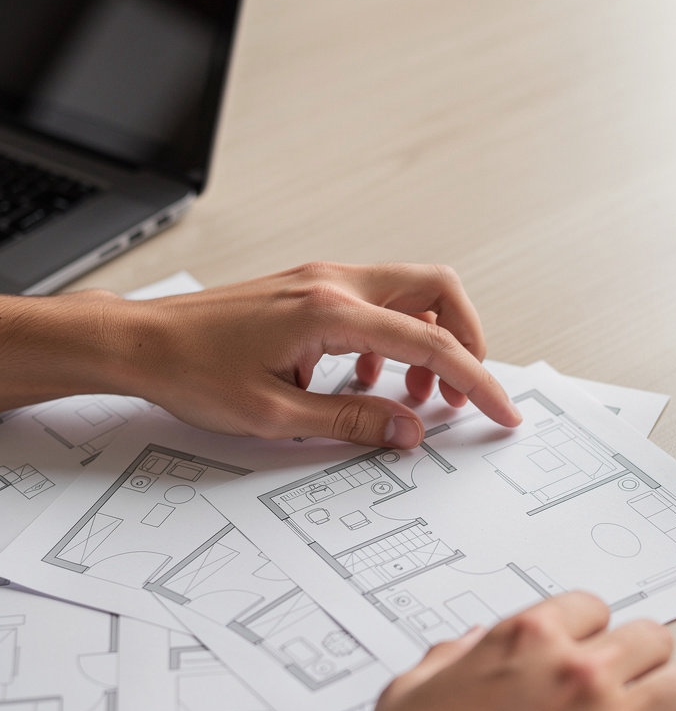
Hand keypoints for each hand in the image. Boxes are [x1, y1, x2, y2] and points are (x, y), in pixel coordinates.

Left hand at [121, 261, 521, 444]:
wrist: (140, 343)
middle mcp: (334, 284)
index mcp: (331, 311)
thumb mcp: (276, 414)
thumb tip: (408, 429)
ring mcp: (322, 281)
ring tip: (413, 395)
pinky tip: (366, 379)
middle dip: (465, 340)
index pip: (430, 342)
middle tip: (463, 391)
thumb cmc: (191, 370)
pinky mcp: (310, 291)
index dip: (476, 380)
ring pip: (408, 296)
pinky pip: (376, 306)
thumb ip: (353, 420)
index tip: (500, 410)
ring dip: (427, 343)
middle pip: (436, 290)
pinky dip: (391, 340)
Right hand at [346, 592, 675, 710]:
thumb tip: (474, 646)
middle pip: (652, 637)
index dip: (589, 630)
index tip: (588, 649)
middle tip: (628, 683)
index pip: (592, 606)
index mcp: (528, 639)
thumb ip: (454, 656)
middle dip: (640, 659)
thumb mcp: (412, 688)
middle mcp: (579, 672)